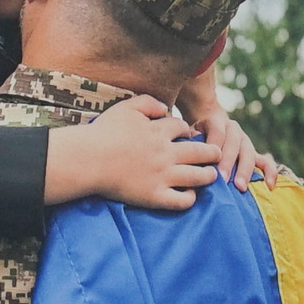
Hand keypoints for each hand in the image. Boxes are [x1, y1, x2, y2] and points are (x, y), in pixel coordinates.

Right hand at [46, 95, 218, 209]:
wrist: (87, 159)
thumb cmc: (103, 133)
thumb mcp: (125, 108)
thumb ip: (147, 102)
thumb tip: (165, 108)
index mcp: (159, 131)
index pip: (183, 128)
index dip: (187, 130)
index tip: (188, 135)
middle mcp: (166, 153)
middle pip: (200, 152)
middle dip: (211, 152)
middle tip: (215, 154)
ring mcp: (162, 176)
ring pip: (198, 177)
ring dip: (209, 175)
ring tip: (212, 175)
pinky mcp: (154, 196)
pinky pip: (182, 201)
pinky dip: (190, 198)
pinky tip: (190, 194)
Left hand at [193, 112, 280, 191]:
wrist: (209, 123)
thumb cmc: (193, 134)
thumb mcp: (187, 133)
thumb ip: (187, 141)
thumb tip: (182, 155)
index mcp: (216, 121)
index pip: (217, 132)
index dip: (214, 147)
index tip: (209, 163)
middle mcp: (233, 129)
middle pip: (234, 144)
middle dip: (228, 162)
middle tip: (222, 179)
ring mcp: (245, 141)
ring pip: (249, 153)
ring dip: (245, 170)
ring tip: (239, 187)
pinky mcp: (254, 153)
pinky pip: (266, 162)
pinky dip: (269, 172)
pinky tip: (269, 186)